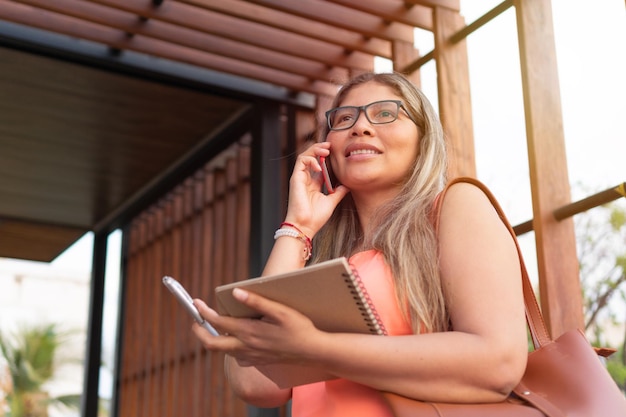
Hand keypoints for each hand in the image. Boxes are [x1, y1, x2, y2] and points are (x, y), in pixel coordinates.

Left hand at [192, 289, 321, 366]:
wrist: (312, 351)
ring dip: (215, 339)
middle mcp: (246, 346)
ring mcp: (251, 356)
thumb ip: (257, 301)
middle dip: (199, 331)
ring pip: (224, 351)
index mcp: (249, 331)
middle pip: (212, 343)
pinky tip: (238, 339)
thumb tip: (236, 293)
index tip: (196, 303)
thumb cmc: (299, 328)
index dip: (203, 312)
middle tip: (196, 320)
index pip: (218, 322)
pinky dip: (231, 348)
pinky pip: (237, 357)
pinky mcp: (257, 361)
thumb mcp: (280, 311)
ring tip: (215, 326)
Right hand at [284, 142, 349, 236]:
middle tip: (330, 145)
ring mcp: (300, 178)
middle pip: (311, 157)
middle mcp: (305, 179)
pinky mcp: (295, 178)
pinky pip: (301, 161)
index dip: (326, 157)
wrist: (306, 226)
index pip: (318, 165)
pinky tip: (320, 167)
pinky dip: (311, 160)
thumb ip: (338, 192)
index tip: (335, 152)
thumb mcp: (331, 201)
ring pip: (305, 156)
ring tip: (326, 151)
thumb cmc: (316, 217)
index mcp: (313, 184)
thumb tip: (347, 185)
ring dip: (315, 150)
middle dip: (320, 149)